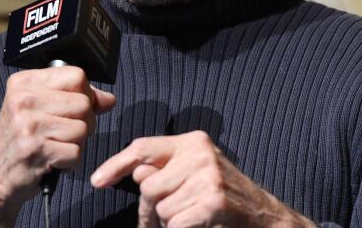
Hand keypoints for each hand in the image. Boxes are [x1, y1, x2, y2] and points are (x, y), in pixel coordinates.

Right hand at [0, 67, 115, 226]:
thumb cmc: (21, 139)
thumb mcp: (39, 108)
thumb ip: (74, 97)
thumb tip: (108, 99)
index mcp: (23, 83)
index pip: (77, 75)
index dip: (85, 94)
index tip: (73, 108)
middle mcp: (23, 100)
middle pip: (84, 103)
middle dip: (84, 122)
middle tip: (64, 132)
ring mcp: (29, 125)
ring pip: (83, 128)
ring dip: (76, 143)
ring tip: (56, 145)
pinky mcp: (36, 150)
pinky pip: (77, 152)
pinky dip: (70, 161)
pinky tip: (53, 160)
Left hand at [91, 131, 314, 227]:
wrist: (265, 217)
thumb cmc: (223, 195)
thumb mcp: (196, 171)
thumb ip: (166, 169)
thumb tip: (132, 175)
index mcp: (193, 141)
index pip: (142, 148)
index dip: (115, 164)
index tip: (97, 181)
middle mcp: (200, 153)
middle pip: (148, 185)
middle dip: (150, 209)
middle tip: (167, 218)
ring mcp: (208, 177)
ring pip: (160, 208)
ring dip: (168, 222)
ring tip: (191, 218)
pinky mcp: (213, 202)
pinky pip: (174, 224)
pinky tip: (200, 224)